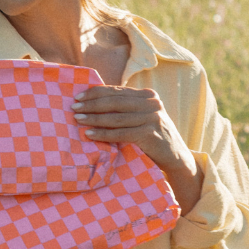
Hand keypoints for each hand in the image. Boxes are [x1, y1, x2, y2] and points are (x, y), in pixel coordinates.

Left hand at [71, 86, 203, 212]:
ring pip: (116, 117)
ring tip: (77, 119)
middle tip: (74, 108)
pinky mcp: (150, 134)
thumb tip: (94, 104)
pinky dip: (103, 134)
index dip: (95, 93)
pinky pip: (121, 133)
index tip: (78, 96)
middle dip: (91, 104)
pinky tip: (89, 134)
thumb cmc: (152, 137)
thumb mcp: (141, 117)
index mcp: (147, 95)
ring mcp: (152, 118)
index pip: (116, 91)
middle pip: (114, 101)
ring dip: (94, 118)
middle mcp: (151, 103)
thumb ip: (126, 109)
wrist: (175, 157)